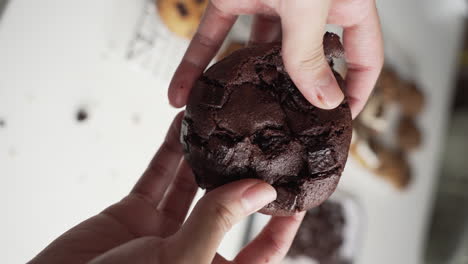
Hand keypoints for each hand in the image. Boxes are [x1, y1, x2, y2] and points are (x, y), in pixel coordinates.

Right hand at [29, 112, 304, 263]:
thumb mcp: (178, 263)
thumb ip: (218, 225)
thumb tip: (260, 191)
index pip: (263, 252)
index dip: (283, 223)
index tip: (298, 192)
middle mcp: (193, 252)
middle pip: (229, 210)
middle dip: (244, 177)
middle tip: (264, 144)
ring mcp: (163, 232)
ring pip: (193, 186)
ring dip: (206, 155)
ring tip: (225, 124)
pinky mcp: (134, 214)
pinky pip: (158, 176)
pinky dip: (171, 150)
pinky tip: (184, 125)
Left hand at [168, 0, 383, 117]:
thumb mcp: (308, 2)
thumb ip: (309, 52)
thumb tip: (324, 100)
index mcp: (343, 5)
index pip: (363, 58)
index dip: (356, 92)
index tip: (340, 123)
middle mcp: (308, 7)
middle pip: (303, 62)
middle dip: (290, 96)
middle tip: (279, 130)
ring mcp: (270, 1)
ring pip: (254, 53)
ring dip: (235, 84)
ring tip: (225, 120)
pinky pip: (214, 34)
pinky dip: (196, 62)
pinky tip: (182, 92)